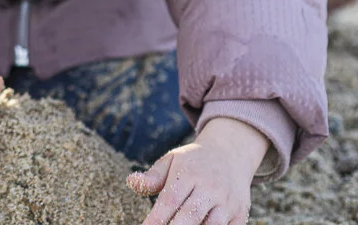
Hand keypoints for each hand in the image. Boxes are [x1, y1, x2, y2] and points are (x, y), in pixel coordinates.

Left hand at [127, 117, 270, 224]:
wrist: (231, 154)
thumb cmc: (194, 161)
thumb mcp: (172, 160)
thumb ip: (153, 176)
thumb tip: (131, 182)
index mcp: (189, 173)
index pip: (170, 199)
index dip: (157, 218)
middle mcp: (210, 187)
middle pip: (190, 215)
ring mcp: (227, 202)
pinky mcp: (240, 213)